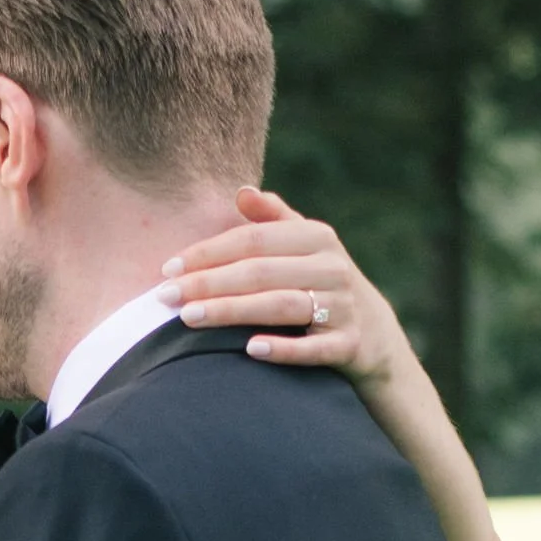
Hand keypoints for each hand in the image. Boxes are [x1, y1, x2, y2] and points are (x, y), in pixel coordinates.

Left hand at [160, 188, 404, 384]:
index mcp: (317, 237)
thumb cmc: (321, 283)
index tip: (168, 268)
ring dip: (233, 312)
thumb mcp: (305, 246)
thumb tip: (241, 191)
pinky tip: (250, 349)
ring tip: (190, 319)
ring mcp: (343, 307)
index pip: (252, 240)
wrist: (374, 334)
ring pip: (281, 306)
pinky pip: (313, 349)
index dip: (208, 252)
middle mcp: (332, 267)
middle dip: (209, 283)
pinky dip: (283, 349)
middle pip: (260, 272)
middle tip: (165, 297)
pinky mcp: (349, 345)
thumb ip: (273, 220)